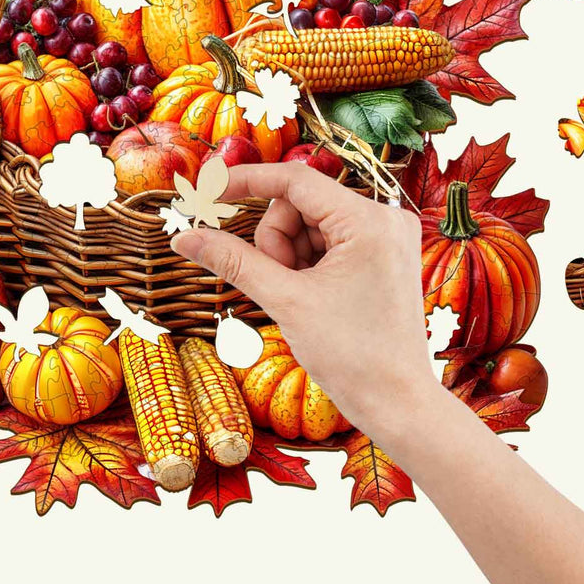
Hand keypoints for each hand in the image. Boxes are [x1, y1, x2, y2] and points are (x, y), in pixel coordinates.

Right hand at [170, 162, 434, 442]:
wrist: (399, 404)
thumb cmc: (352, 357)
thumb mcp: (285, 302)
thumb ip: (233, 261)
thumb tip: (184, 237)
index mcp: (369, 221)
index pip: (296, 179)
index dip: (247, 182)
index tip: (209, 192)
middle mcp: (384, 218)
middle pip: (300, 204)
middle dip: (277, 242)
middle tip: (280, 283)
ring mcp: (386, 236)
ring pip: (309, 223)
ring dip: (290, 255)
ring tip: (300, 297)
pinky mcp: (383, 254)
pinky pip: (328, 240)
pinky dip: (308, 263)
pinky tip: (314, 296)